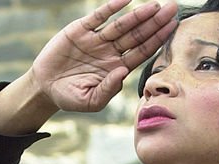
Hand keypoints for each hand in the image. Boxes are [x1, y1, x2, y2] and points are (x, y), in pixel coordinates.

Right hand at [30, 0, 177, 113]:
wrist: (46, 87)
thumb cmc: (71, 97)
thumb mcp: (91, 100)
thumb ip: (108, 89)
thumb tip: (123, 72)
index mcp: (117, 68)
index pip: (142, 52)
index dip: (157, 40)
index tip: (172, 28)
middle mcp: (111, 51)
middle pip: (137, 35)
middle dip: (155, 23)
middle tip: (172, 9)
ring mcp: (97, 39)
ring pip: (122, 25)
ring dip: (138, 15)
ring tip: (155, 5)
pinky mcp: (81, 30)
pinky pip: (99, 16)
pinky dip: (111, 7)